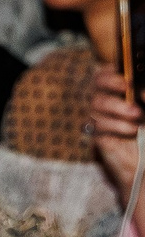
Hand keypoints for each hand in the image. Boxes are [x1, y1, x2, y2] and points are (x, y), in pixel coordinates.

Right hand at [88, 65, 143, 200]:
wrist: (144, 165)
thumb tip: (140, 91)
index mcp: (118, 93)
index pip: (104, 74)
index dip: (111, 72)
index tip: (127, 77)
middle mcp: (106, 102)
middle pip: (96, 84)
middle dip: (111, 83)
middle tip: (128, 88)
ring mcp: (99, 118)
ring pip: (96, 103)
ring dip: (117, 106)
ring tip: (137, 115)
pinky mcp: (97, 135)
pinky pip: (97, 124)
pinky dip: (117, 125)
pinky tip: (132, 130)